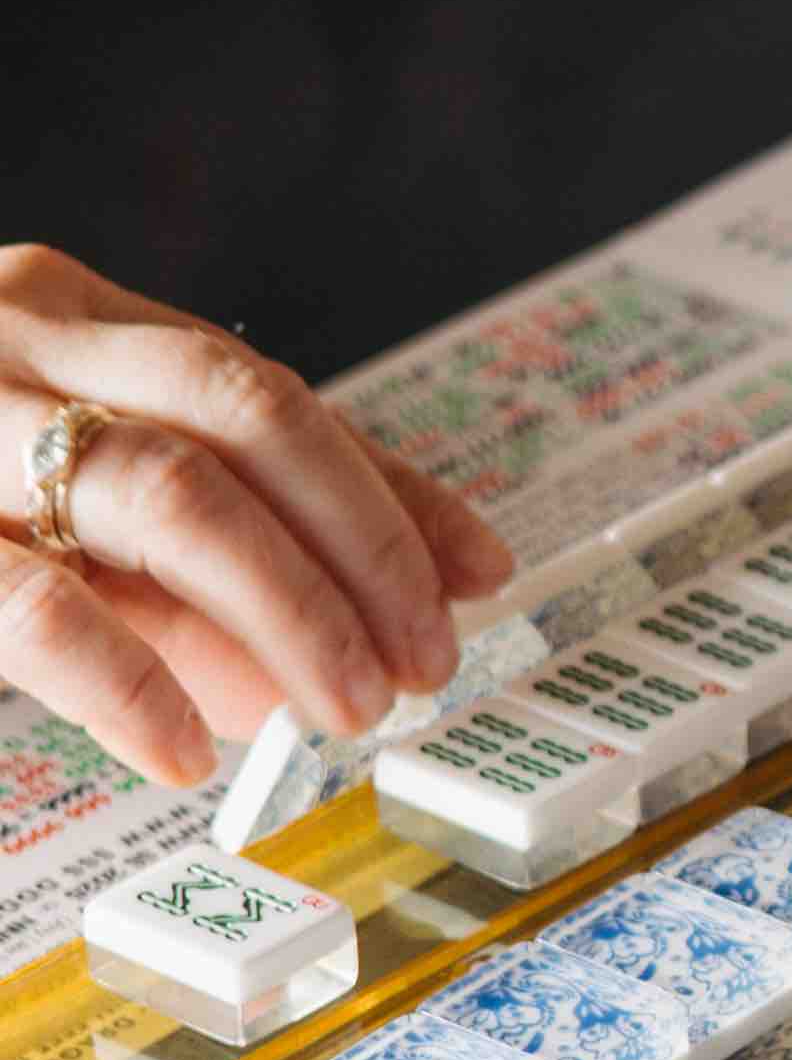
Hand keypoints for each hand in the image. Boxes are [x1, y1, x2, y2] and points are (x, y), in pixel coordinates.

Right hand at [0, 252, 513, 795]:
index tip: (478, 578)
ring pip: (169, 497)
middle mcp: (12, 336)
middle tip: (423, 661)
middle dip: (361, 546)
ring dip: (288, 611)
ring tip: (347, 709)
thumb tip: (360, 623)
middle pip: (245, 422)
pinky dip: (130, 679)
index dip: (387, 490)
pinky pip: (37, 603)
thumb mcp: (46, 480)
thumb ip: (188, 538)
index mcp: (61, 313)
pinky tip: (184, 746)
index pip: (269, 390)